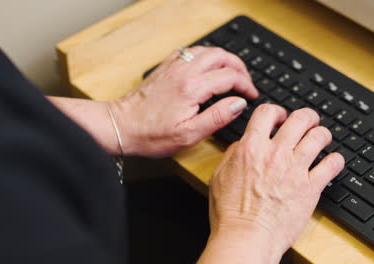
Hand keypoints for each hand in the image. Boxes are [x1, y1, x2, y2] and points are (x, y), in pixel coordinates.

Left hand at [110, 46, 257, 156]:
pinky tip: (208, 66)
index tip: (251, 95)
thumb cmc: (151, 135)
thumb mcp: (189, 135)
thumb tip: (238, 104)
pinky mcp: (166, 67)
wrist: (121, 126)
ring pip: (207, 50)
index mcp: (192, 88)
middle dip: (239, 67)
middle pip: (222, 56)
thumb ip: (218, 117)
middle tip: (246, 82)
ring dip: (224, 59)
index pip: (230, 76)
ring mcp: (174, 66)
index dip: (246, 85)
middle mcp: (184, 72)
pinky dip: (206, 55)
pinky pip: (191, 51)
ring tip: (232, 73)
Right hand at [200, 105, 344, 263]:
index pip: (268, 113)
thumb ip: (233, 155)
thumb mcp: (219, 176)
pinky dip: (335, 160)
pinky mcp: (311, 188)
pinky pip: (332, 165)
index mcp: (251, 148)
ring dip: (322, 134)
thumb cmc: (230, 213)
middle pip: (300, 119)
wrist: (245, 237)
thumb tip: (243, 144)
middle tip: (308, 121)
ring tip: (322, 138)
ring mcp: (295, 170)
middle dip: (307, 116)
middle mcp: (275, 154)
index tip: (281, 117)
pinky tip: (332, 161)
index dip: (277, 111)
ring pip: (319, 137)